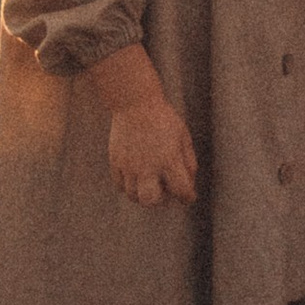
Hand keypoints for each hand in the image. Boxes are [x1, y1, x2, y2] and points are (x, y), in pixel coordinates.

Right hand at [106, 74, 199, 209]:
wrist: (134, 102)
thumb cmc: (163, 118)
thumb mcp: (183, 136)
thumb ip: (188, 161)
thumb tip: (188, 182)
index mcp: (168, 160)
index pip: (181, 190)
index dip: (188, 197)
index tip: (188, 197)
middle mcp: (147, 166)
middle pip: (150, 201)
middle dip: (160, 201)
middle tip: (164, 191)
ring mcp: (129, 165)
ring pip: (133, 195)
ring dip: (143, 194)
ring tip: (149, 182)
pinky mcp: (116, 161)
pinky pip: (120, 185)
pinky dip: (128, 185)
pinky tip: (136, 175)